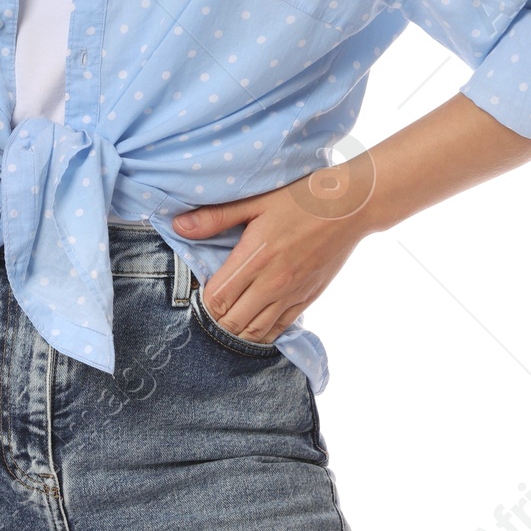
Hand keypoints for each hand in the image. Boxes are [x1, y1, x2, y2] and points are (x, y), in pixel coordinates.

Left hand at [169, 156, 378, 345]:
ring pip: (256, 332)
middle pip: (233, 322)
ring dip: (237, 330)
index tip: (200, 289)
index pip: (217, 299)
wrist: (351, 206)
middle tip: (210, 306)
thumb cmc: (301, 198)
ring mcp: (292, 294)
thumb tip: (179, 226)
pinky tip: (254, 323)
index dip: (202, 300)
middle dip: (216, 319)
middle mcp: (273, 283)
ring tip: (228, 318)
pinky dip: (263, 332)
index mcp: (256, 258)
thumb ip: (216, 217)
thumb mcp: (255, 200)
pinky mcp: (308, 298)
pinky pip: (280, 328)